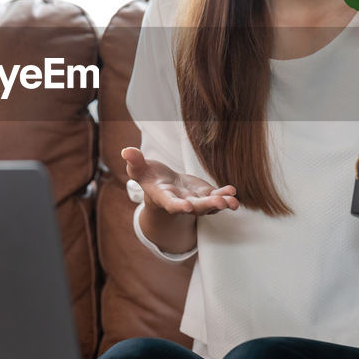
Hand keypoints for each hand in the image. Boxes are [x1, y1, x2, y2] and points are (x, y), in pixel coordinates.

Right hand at [121, 146, 238, 216]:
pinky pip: (217, 197)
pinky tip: (233, 191)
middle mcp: (182, 203)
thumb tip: (126, 151)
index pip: (171, 204)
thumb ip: (134, 162)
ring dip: (222, 203)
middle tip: (220, 203)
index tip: (186, 207)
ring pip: (210, 206)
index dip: (178, 206)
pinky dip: (226, 195)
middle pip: (195, 207)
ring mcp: (196, 201)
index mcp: (164, 198)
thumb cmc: (150, 177)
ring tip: (233, 201)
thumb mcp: (140, 169)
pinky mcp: (206, 195)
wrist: (164, 186)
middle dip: (207, 206)